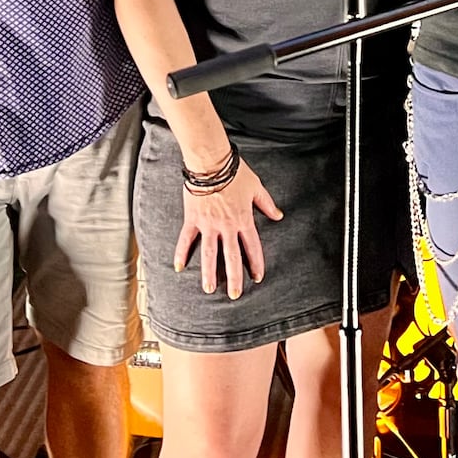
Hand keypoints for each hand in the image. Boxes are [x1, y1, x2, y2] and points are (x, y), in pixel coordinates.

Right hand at [172, 158, 282, 298]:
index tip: (257, 277)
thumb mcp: (256, 187)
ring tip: (209, 289)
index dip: (256, 263)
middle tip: (234, 295)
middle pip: (232, 256)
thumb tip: (279, 215)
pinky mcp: (193, 219)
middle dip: (234, 277)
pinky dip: (181, 253)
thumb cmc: (235, 172)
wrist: (211, 162)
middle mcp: (226, 226)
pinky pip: (186, 239)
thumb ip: (267, 204)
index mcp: (243, 219)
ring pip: (209, 254)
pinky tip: (179, 267)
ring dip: (209, 273)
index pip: (252, 247)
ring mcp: (208, 224)